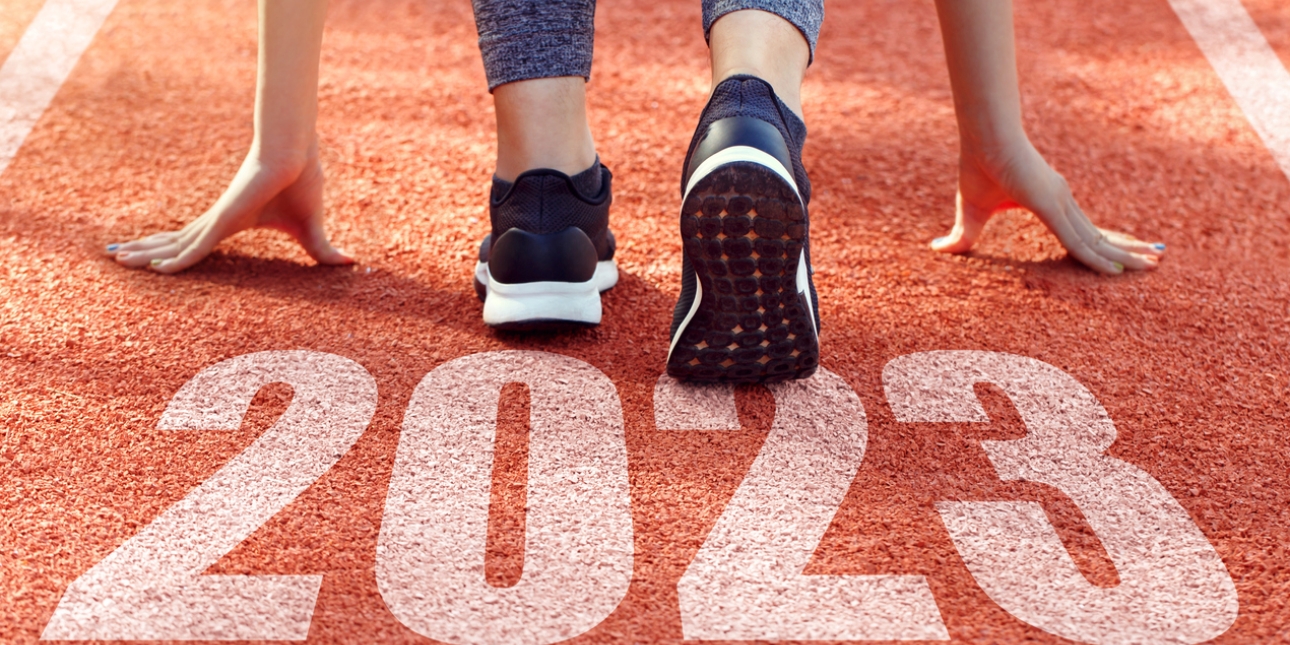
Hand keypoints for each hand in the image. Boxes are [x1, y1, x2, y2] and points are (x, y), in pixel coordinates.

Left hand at [108, 144, 351, 273]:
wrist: (297, 153)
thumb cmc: (302, 182)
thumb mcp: (311, 228)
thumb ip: (321, 250)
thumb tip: (350, 263)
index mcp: (232, 222)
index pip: (195, 241)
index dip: (173, 250)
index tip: (150, 259)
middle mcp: (218, 220)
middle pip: (174, 240)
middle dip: (144, 248)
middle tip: (116, 255)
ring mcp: (218, 219)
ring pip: (174, 243)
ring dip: (144, 252)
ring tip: (114, 257)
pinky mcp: (224, 219)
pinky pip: (196, 247)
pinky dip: (176, 260)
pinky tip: (154, 269)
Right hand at [931, 140, 1164, 273]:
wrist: (983, 138)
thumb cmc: (978, 166)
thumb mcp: (971, 212)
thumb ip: (964, 236)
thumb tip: (937, 249)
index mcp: (1049, 201)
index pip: (1081, 230)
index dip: (1102, 244)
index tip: (1124, 255)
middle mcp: (1063, 202)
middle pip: (1099, 234)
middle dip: (1127, 249)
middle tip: (1154, 261)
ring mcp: (1061, 203)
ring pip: (1097, 240)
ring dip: (1126, 255)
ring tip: (1155, 265)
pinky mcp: (1052, 205)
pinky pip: (1078, 241)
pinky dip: (1098, 258)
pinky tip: (1117, 271)